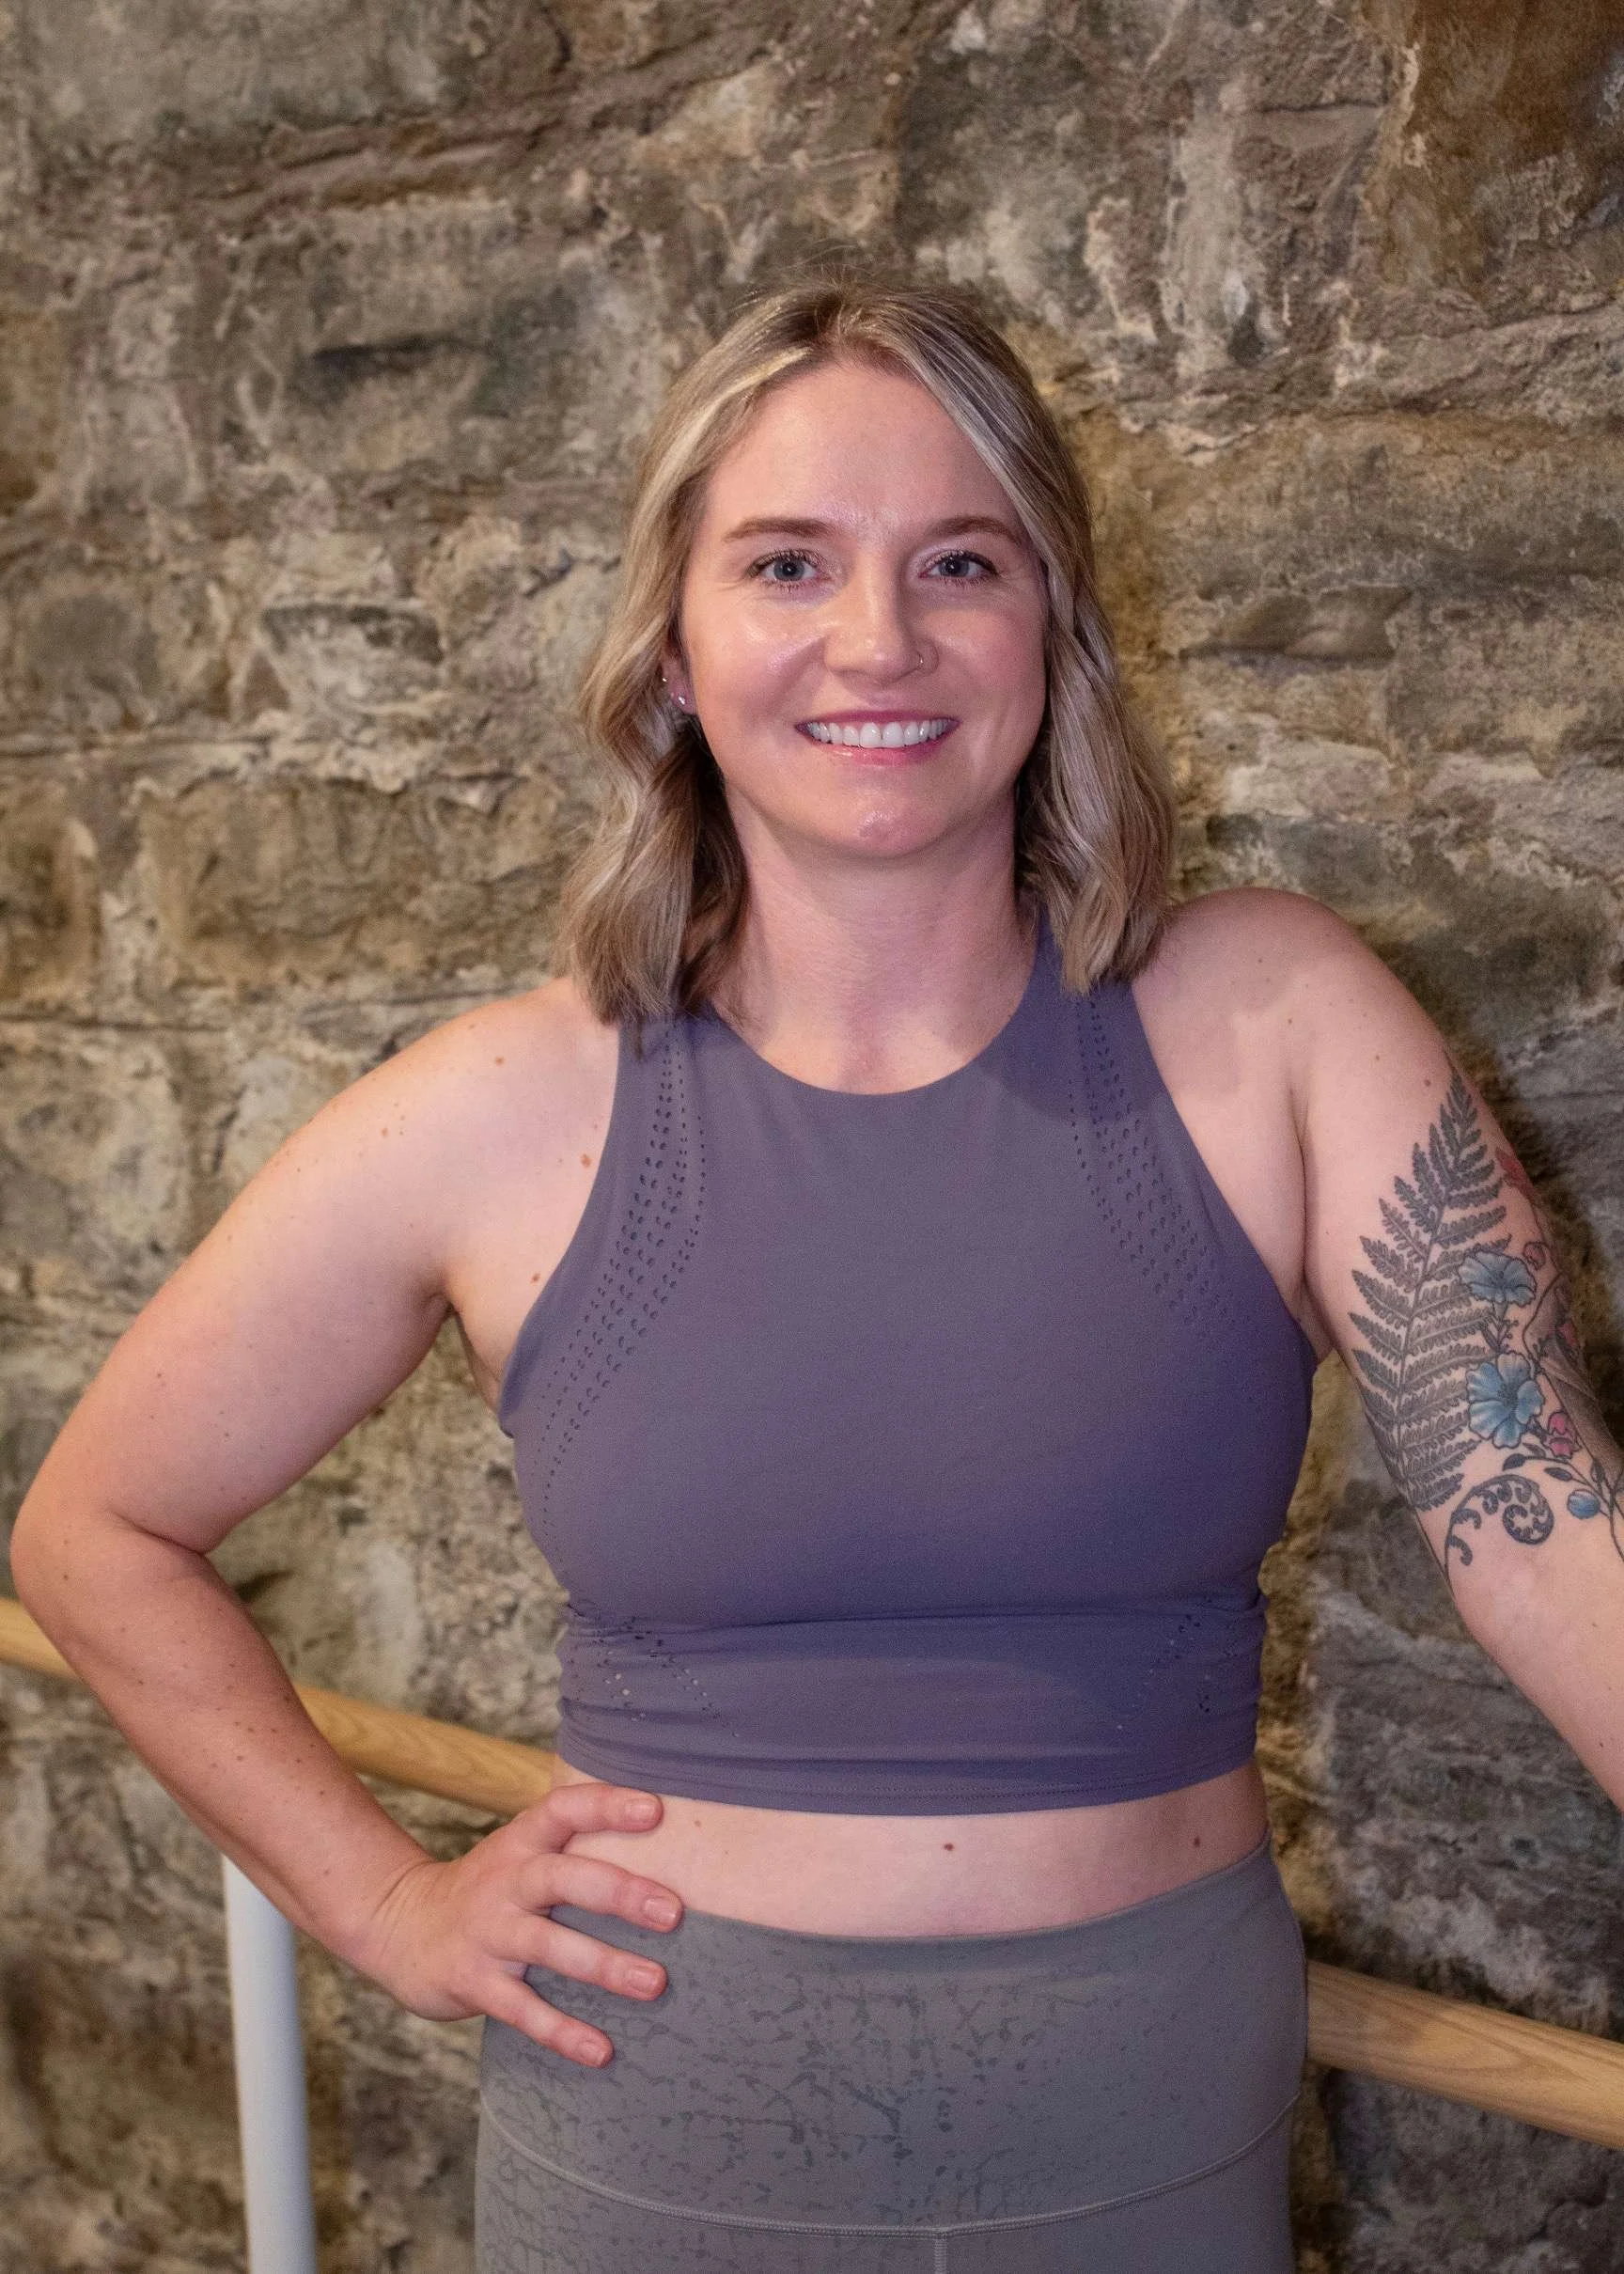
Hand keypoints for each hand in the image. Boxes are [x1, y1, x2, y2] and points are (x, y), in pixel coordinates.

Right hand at [354, 1780, 682, 2064]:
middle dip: (618, 1892)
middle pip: (561, 1877)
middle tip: (673, 1912)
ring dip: (602, 1965)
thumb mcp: (520, 1851)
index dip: (606, 1805)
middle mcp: (506, 1881)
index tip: (654, 1809)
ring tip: (653, 1983)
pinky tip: (600, 2050)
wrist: (399, 1926)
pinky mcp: (473, 1981)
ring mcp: (488, 1932)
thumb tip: (672, 1844)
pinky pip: (521, 2009)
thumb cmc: (491, 1888)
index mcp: (522, 1843)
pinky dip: (561, 2031)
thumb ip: (575, 1845)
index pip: (563, 1809)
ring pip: (547, 1946)